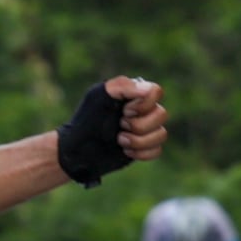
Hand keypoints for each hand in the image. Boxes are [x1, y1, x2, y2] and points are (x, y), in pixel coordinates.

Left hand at [53, 77, 169, 185]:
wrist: (78, 150)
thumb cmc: (87, 119)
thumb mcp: (98, 96)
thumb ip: (122, 87)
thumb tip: (149, 89)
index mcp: (134, 94)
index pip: (156, 92)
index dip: (144, 104)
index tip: (124, 111)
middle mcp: (143, 110)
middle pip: (162, 114)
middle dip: (139, 125)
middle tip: (119, 126)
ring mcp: (145, 129)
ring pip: (161, 134)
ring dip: (138, 141)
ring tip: (119, 140)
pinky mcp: (144, 148)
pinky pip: (157, 150)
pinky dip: (141, 153)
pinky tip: (125, 151)